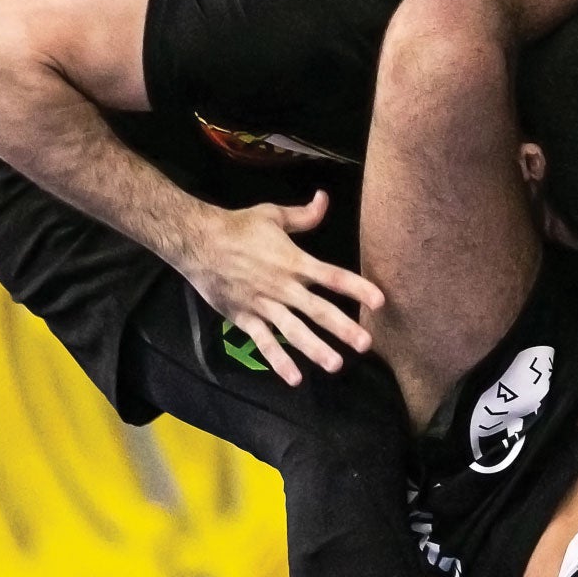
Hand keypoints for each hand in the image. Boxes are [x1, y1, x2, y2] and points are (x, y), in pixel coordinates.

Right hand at [174, 192, 384, 385]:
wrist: (197, 241)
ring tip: (335, 365)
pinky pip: (264, 343)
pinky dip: (278, 361)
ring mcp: (264, 305)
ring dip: (315, 349)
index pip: (333, 276)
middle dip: (343, 328)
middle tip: (366, 344)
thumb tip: (324, 198)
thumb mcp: (273, 215)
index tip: (380, 301)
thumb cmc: (237, 226)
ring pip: (293, 331)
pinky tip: (294, 378)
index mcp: (294, 261)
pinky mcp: (246, 318)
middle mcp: (283, 286)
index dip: (358, 288)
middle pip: (318, 310)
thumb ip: (304, 215)